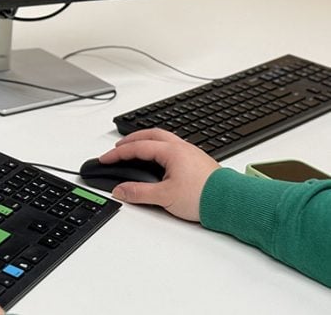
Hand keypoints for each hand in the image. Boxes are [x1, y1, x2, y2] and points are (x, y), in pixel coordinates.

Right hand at [98, 128, 219, 220]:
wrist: (231, 203)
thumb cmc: (204, 196)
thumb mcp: (164, 197)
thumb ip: (138, 193)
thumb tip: (120, 190)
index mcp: (171, 152)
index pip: (137, 148)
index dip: (118, 153)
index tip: (105, 158)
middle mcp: (182, 148)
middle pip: (150, 135)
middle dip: (131, 140)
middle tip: (118, 148)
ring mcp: (191, 153)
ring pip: (163, 139)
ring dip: (146, 141)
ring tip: (136, 149)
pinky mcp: (198, 161)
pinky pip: (173, 146)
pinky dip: (159, 147)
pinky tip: (159, 158)